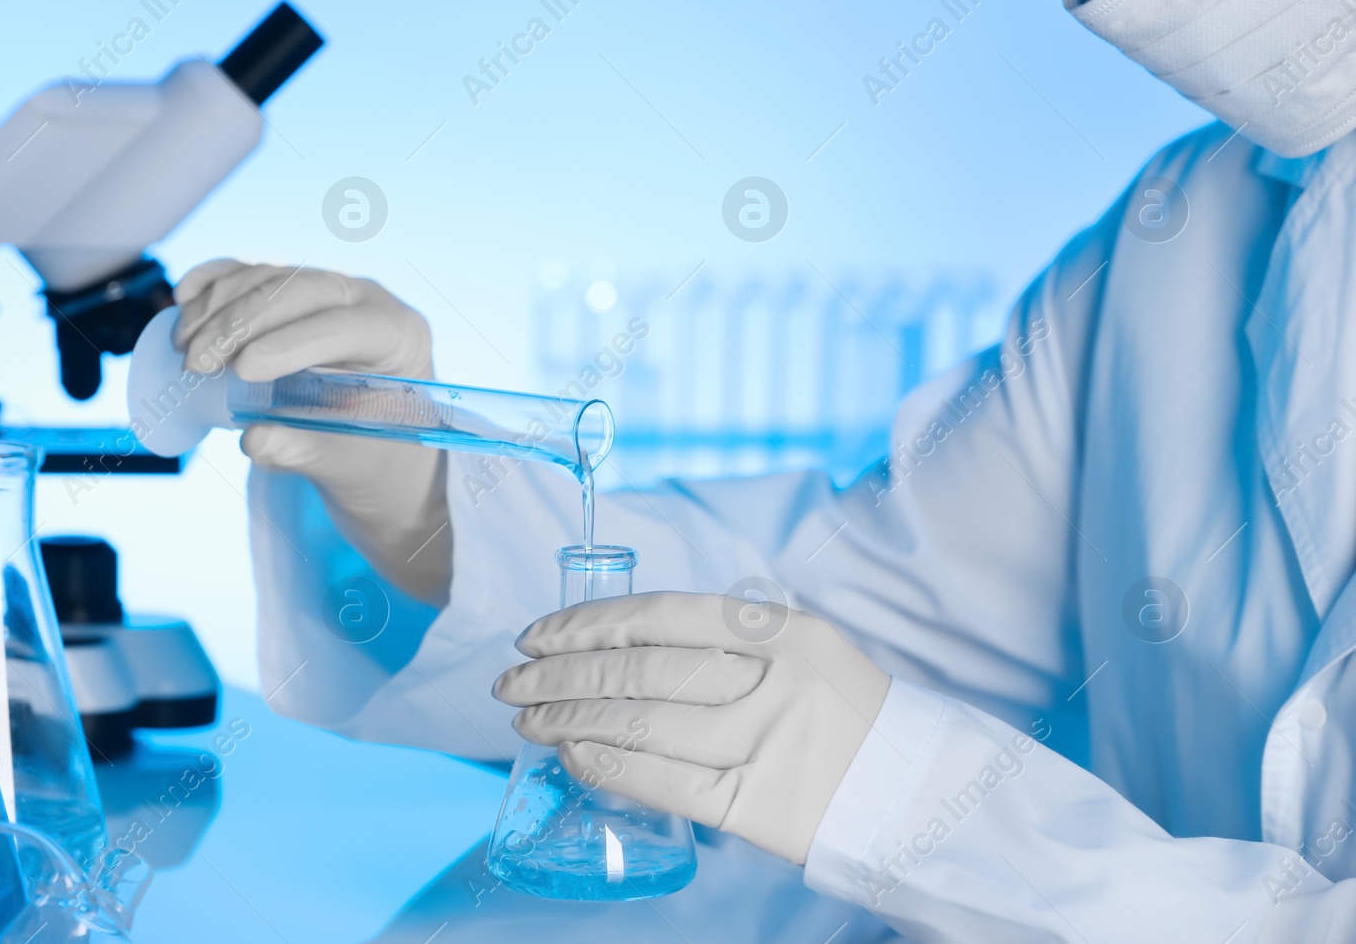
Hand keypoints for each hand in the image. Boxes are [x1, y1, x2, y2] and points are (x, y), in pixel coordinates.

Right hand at [172, 259, 451, 603]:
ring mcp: (331, 287)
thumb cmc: (368, 457)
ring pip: (272, 276)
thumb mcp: (344, 464)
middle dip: (242, 322)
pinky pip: (252, 272)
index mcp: (400, 338)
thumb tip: (255, 440)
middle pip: (303, 290)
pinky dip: (216, 280)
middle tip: (196, 365)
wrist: (374, 450)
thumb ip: (304, 451)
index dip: (294, 341)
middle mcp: (369, 300)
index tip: (242, 370)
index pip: (348, 325)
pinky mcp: (294, 289)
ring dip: (219, 306)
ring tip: (184, 348)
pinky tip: (185, 299)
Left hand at [493, 591, 889, 864]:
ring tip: (528, 719)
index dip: (586, 623)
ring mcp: (765, 745)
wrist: (912, 790)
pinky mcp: (758, 807)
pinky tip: (572, 755)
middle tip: (512, 680)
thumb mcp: (800, 648)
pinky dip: (607, 766)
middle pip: (638, 671)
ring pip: (640, 725)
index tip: (538, 633)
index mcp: (782, 629)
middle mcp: (773, 682)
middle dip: (560, 674)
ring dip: (569, 721)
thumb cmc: (842, 712)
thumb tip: (615, 643)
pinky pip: (662, 783)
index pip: (659, 616)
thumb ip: (723, 638)